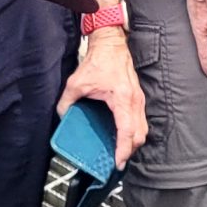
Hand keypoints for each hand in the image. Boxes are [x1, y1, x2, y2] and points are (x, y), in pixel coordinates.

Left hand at [59, 28, 148, 165]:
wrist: (111, 44)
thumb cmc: (99, 60)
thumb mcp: (76, 83)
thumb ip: (66, 103)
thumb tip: (62, 117)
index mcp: (121, 99)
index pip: (127, 130)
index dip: (123, 149)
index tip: (118, 162)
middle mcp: (134, 100)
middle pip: (139, 134)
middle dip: (130, 150)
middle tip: (117, 161)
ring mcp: (138, 99)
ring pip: (143, 128)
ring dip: (134, 142)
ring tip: (120, 152)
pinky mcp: (138, 97)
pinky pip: (141, 120)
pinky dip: (135, 132)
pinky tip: (123, 136)